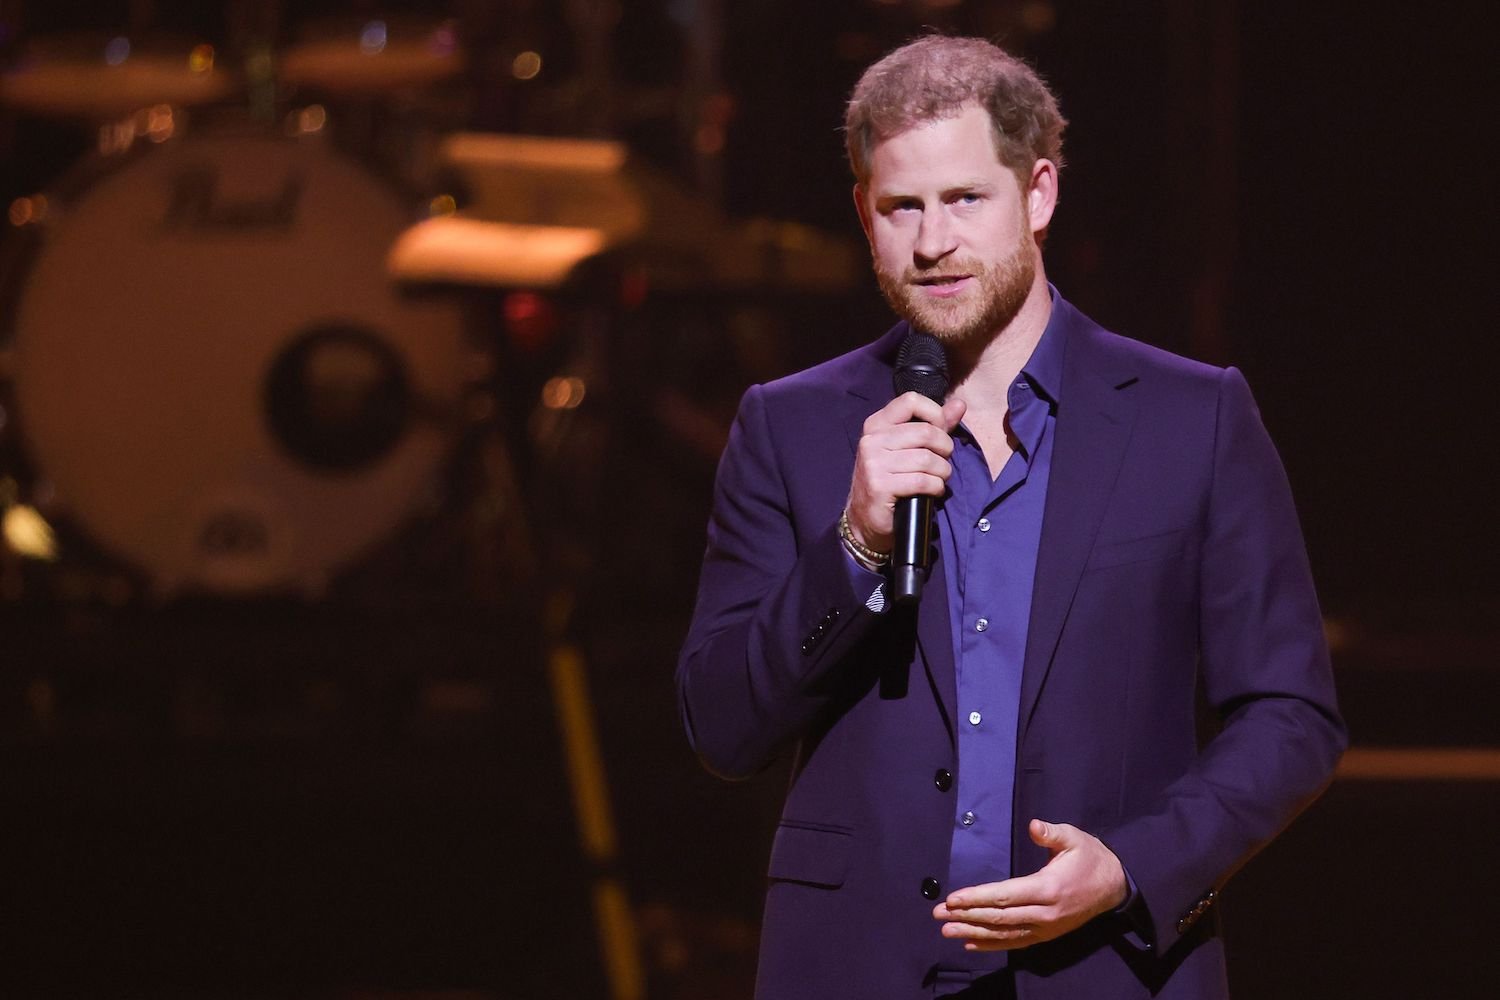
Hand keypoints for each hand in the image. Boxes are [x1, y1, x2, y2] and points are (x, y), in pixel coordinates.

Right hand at [845, 392, 966, 552]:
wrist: (865, 519)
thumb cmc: (890, 480)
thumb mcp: (907, 448)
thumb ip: (935, 424)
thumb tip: (960, 403)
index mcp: (876, 424)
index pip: (911, 401)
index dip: (935, 414)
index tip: (940, 432)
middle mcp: (871, 440)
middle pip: (926, 432)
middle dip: (944, 449)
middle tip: (942, 462)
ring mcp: (873, 463)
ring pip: (927, 459)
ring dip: (942, 472)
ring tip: (938, 479)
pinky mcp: (880, 486)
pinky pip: (922, 481)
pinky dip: (936, 488)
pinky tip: (932, 492)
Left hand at [933, 819, 1127, 950]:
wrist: (1115, 886)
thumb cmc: (1090, 857)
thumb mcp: (1074, 838)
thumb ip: (1052, 833)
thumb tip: (1034, 826)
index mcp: (1047, 887)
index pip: (1005, 896)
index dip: (977, 898)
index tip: (952, 899)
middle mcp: (1044, 913)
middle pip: (999, 918)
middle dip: (966, 916)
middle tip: (938, 914)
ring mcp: (1046, 927)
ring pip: (1004, 934)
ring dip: (973, 932)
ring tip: (947, 931)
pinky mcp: (1047, 934)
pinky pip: (1016, 942)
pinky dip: (992, 945)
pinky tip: (970, 943)